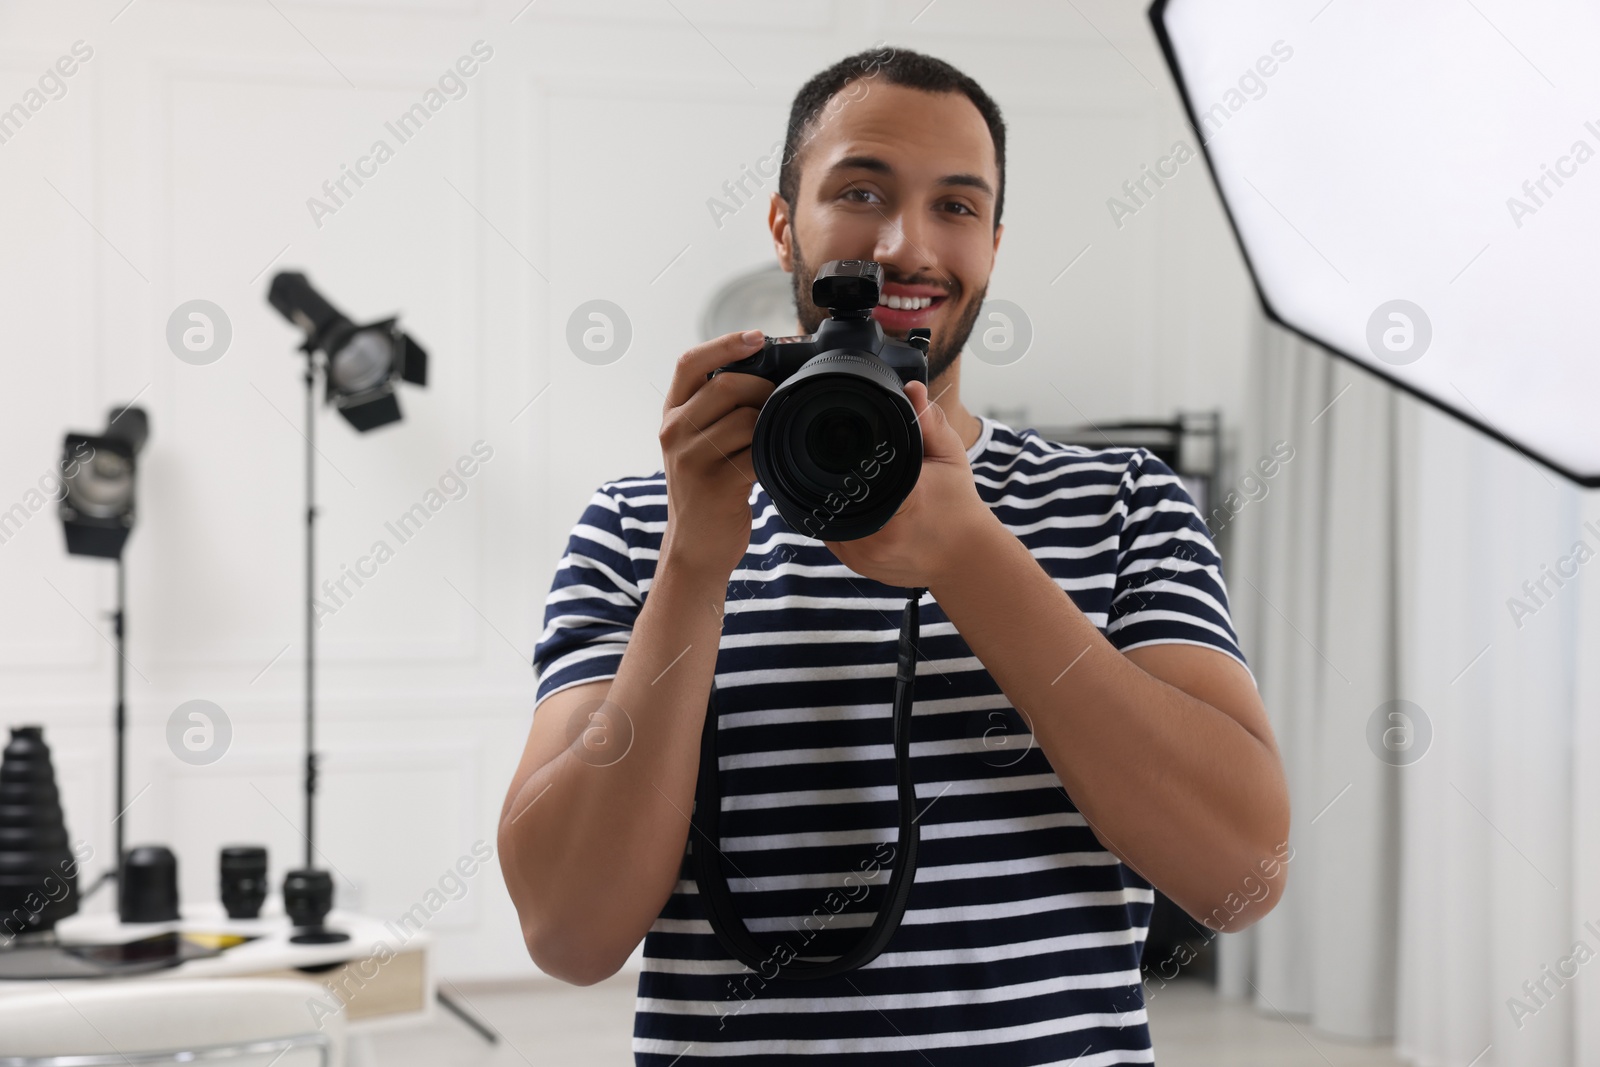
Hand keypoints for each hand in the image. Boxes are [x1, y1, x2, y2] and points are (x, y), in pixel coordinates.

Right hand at [657, 331, 775, 580]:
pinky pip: (756, 452)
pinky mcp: (715, 484)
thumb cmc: (706, 490)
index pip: (689, 363)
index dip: (725, 343)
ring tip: (776, 436)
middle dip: (762, 387)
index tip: (758, 336)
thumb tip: (765, 371)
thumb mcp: (696, 444)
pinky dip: (773, 452)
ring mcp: (691, 458)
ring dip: (771, 422)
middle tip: (779, 404)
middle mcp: (674, 432)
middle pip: (726, 385)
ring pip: (744, 417)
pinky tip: (774, 461)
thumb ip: (715, 410)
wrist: (695, 546)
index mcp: (671, 415)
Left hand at [822, 381, 999, 588]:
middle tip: (842, 461)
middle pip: (834, 492)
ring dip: (833, 498)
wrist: (966, 559)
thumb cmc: (958, 506)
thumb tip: (912, 389)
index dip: (842, 459)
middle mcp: (876, 535)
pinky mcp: (857, 567)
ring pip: (828, 515)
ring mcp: (863, 555)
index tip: (842, 448)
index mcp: (899, 504)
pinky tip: (850, 504)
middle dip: (836, 476)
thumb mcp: (950, 458)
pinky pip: (833, 536)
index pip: (853, 474)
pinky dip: (838, 518)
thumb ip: (930, 422)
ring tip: (847, 481)